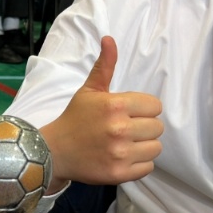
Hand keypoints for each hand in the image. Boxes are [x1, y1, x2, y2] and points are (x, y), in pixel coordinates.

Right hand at [38, 37, 162, 185]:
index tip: (128, 113)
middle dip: (144, 127)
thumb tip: (109, 39)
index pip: (155, 106)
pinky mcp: (120, 173)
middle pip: (157, 127)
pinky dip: (139, 164)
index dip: (143, 109)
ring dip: (144, 146)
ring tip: (126, 144)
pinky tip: (123, 158)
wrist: (54, 151)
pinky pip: (148, 166)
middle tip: (125, 130)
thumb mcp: (89, 90)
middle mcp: (120, 129)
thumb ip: (105, 66)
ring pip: (155, 147)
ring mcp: (121, 153)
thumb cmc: (75, 118)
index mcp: (115, 105)